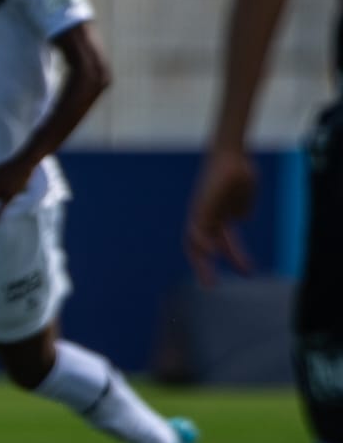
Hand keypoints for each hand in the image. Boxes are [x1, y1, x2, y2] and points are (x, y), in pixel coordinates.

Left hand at [184, 147, 256, 283]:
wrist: (233, 155)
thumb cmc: (240, 174)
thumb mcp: (244, 197)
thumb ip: (241, 210)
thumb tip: (239, 218)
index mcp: (218, 217)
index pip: (223, 244)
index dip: (234, 258)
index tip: (249, 272)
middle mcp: (207, 217)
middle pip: (199, 248)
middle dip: (204, 268)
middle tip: (211, 287)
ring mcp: (201, 212)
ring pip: (193, 242)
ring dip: (200, 262)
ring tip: (208, 281)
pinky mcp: (200, 207)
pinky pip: (197, 228)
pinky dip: (201, 243)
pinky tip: (211, 253)